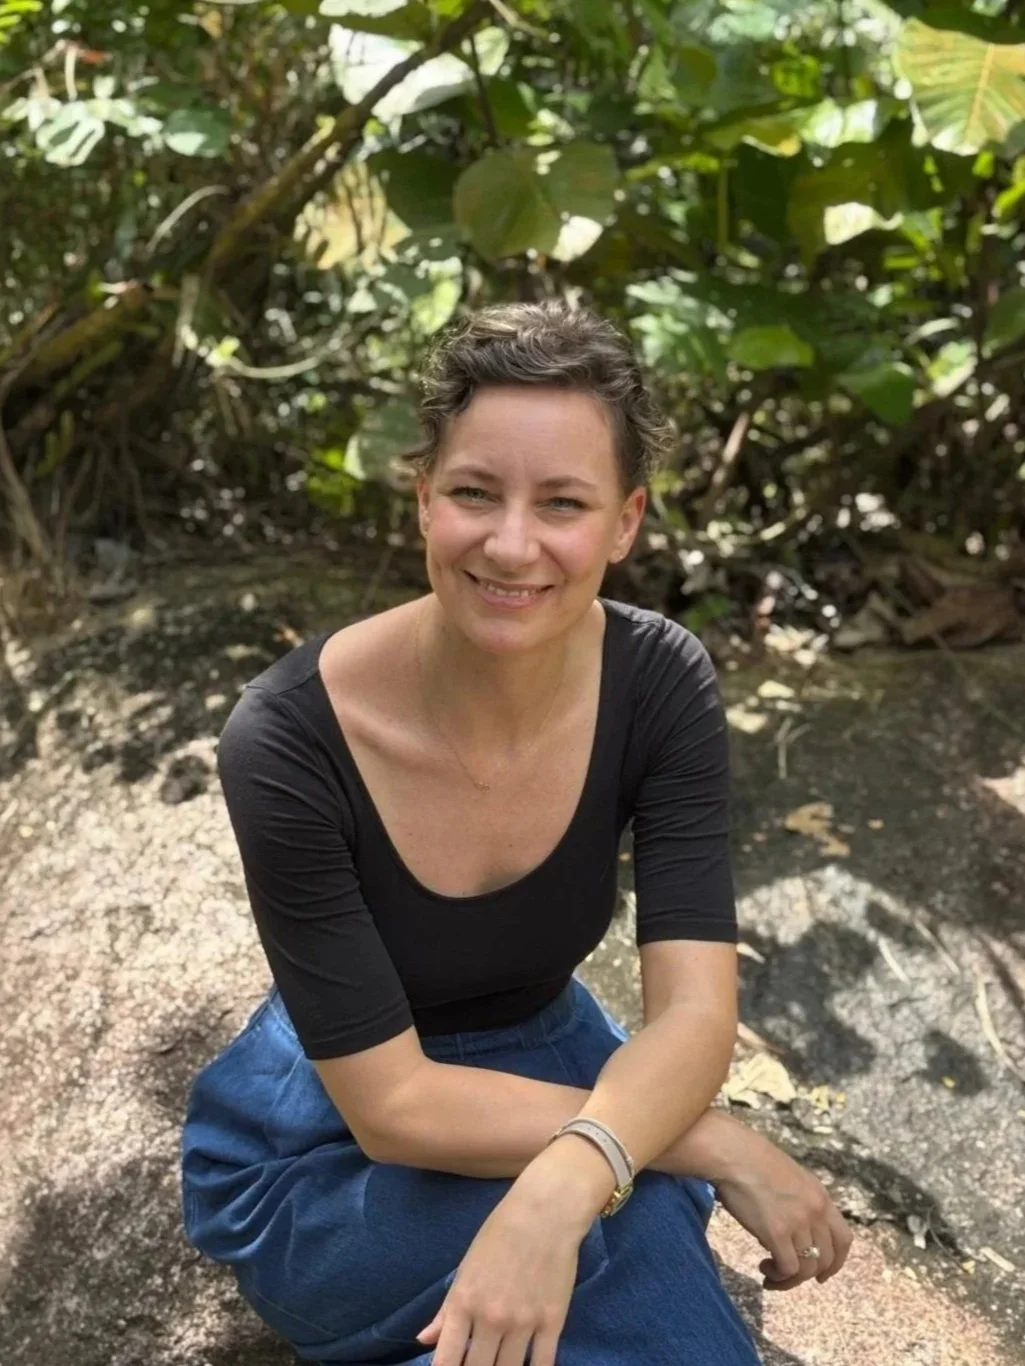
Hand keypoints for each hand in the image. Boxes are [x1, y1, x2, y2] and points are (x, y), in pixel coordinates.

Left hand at [417, 1138, 610, 1365]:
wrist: (545, 1212)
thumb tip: (423, 1340)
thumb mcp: (466, 1268)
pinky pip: (543, 1364)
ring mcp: (523, 1323)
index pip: (446, 1360)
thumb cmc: (500, 1234)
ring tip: (498, 1364)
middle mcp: (491, 1318)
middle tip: (477, 1364)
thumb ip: (446, 1309)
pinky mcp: (553, 1321)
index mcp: (464, 1303)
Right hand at [709, 1125, 852, 1290]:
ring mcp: (798, 1222)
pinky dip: (778, 1276)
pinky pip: (788, 1268)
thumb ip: (798, 1203)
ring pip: (807, 1269)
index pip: (844, 1240)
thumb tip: (789, 1233)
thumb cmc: (751, 1161)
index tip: (821, 1275)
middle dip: (809, 1275)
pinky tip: (764, 1268)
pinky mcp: (778, 1232)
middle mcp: (816, 1211)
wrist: (732, 1153)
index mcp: (821, 1196)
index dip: (836, 1262)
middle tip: (788, 1277)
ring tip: (769, 1273)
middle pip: (826, 1259)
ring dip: (789, 1280)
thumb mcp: (789, 1178)